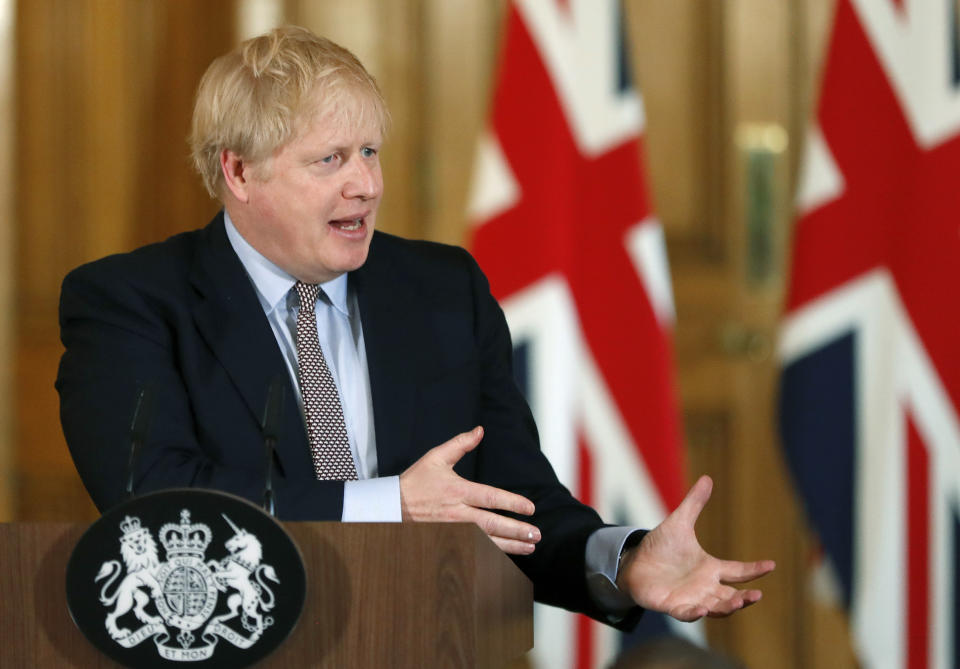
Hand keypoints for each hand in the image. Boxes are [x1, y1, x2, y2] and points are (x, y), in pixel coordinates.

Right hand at [399, 426, 540, 554]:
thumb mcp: (435, 457)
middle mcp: (457, 514)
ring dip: (510, 546)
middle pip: (491, 525)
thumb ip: (460, 444)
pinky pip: (475, 550)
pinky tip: (509, 554)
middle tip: (536, 534)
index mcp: (457, 491)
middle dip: (516, 531)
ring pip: (486, 542)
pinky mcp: (449, 541)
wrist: (391, 507)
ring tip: (530, 547)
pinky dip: (493, 554)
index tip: (530, 509)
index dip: (511, 503)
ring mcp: (453, 531)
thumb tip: (480, 430)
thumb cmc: (415, 481)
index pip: (490, 498)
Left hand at [616, 475, 774, 620]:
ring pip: (715, 608)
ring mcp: (690, 598)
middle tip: (757, 595)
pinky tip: (702, 608)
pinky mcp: (672, 605)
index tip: (771, 565)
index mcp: (710, 568)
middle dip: (745, 598)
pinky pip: (686, 613)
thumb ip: (694, 503)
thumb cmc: (660, 546)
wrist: (634, 562)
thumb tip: (707, 478)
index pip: (738, 571)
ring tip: (739, 602)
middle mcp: (705, 586)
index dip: (754, 569)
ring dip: (727, 607)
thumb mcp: (679, 522)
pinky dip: (694, 613)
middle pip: (731, 596)